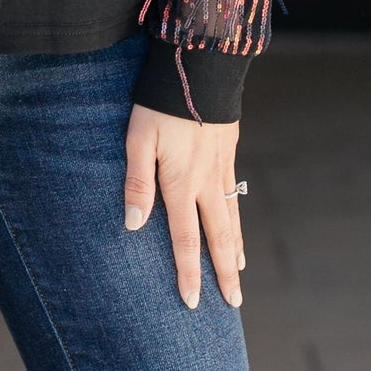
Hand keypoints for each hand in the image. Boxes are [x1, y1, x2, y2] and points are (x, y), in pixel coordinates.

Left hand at [122, 105, 243, 310]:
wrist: (200, 66)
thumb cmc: (159, 103)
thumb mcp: (137, 139)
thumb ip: (136, 183)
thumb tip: (133, 226)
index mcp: (180, 183)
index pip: (184, 240)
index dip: (188, 273)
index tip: (193, 302)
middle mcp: (206, 182)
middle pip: (219, 238)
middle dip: (224, 274)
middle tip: (233, 304)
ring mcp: (222, 169)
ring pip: (232, 220)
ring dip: (234, 251)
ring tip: (237, 276)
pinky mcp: (229, 154)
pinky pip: (235, 198)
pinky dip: (237, 221)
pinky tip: (235, 229)